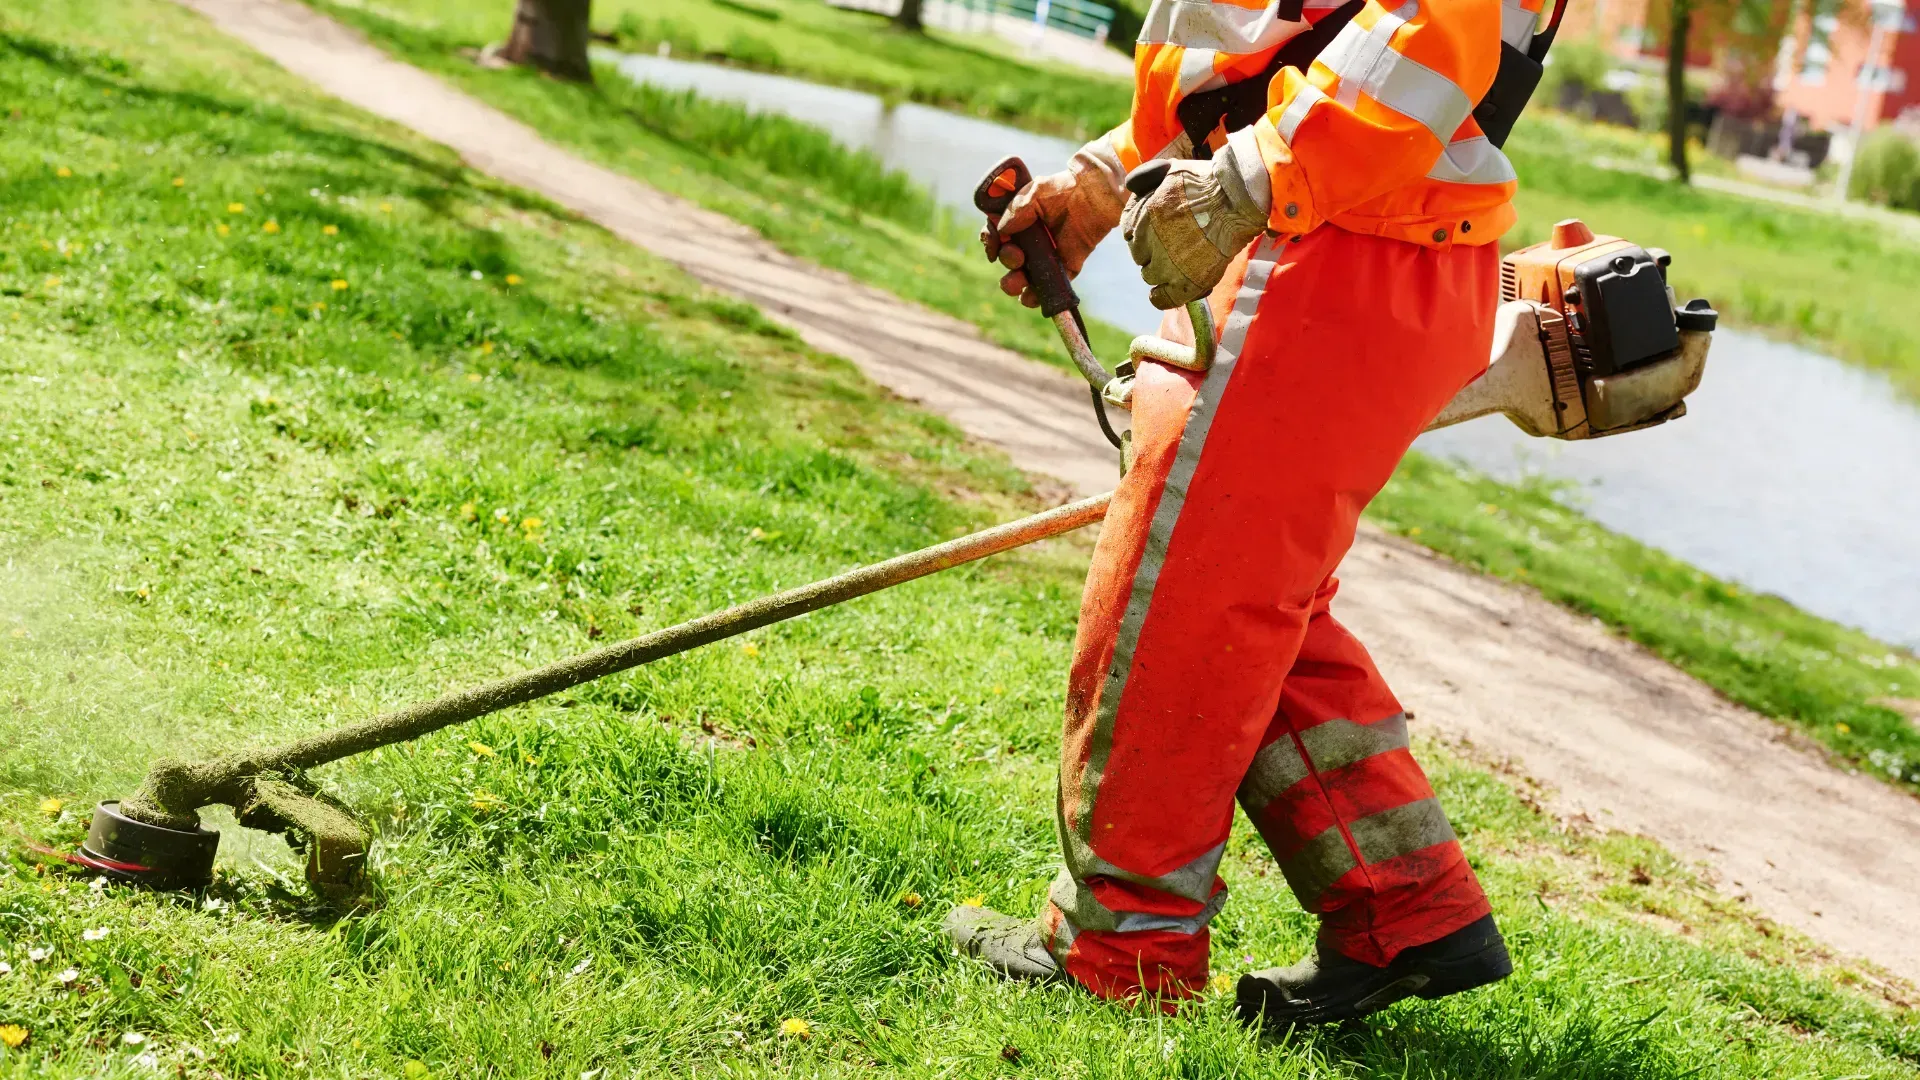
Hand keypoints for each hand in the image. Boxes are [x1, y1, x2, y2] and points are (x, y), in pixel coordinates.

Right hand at [982, 140, 1125, 307]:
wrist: (1094, 194)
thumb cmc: (1063, 188)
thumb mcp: (1036, 192)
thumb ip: (1017, 209)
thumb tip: (1003, 229)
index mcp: (1018, 222)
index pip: (996, 236)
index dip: (991, 243)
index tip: (994, 246)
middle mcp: (1029, 241)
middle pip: (1007, 259)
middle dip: (1007, 260)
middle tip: (1018, 256)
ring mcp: (1046, 256)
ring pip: (1023, 278)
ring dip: (1014, 283)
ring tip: (1018, 281)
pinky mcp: (1064, 267)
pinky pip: (1048, 287)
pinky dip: (1036, 297)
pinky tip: (1030, 298)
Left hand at [1122, 137, 1272, 309]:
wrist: (1238, 201)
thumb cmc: (1210, 182)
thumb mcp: (1171, 169)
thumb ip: (1147, 177)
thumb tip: (1131, 186)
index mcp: (1145, 215)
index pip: (1128, 232)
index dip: (1142, 233)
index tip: (1154, 234)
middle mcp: (1150, 241)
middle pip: (1139, 255)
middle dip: (1151, 251)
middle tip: (1173, 247)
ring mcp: (1167, 264)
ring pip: (1150, 275)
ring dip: (1160, 271)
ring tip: (1177, 265)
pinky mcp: (1186, 283)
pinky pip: (1163, 299)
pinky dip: (1161, 297)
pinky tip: (1165, 293)